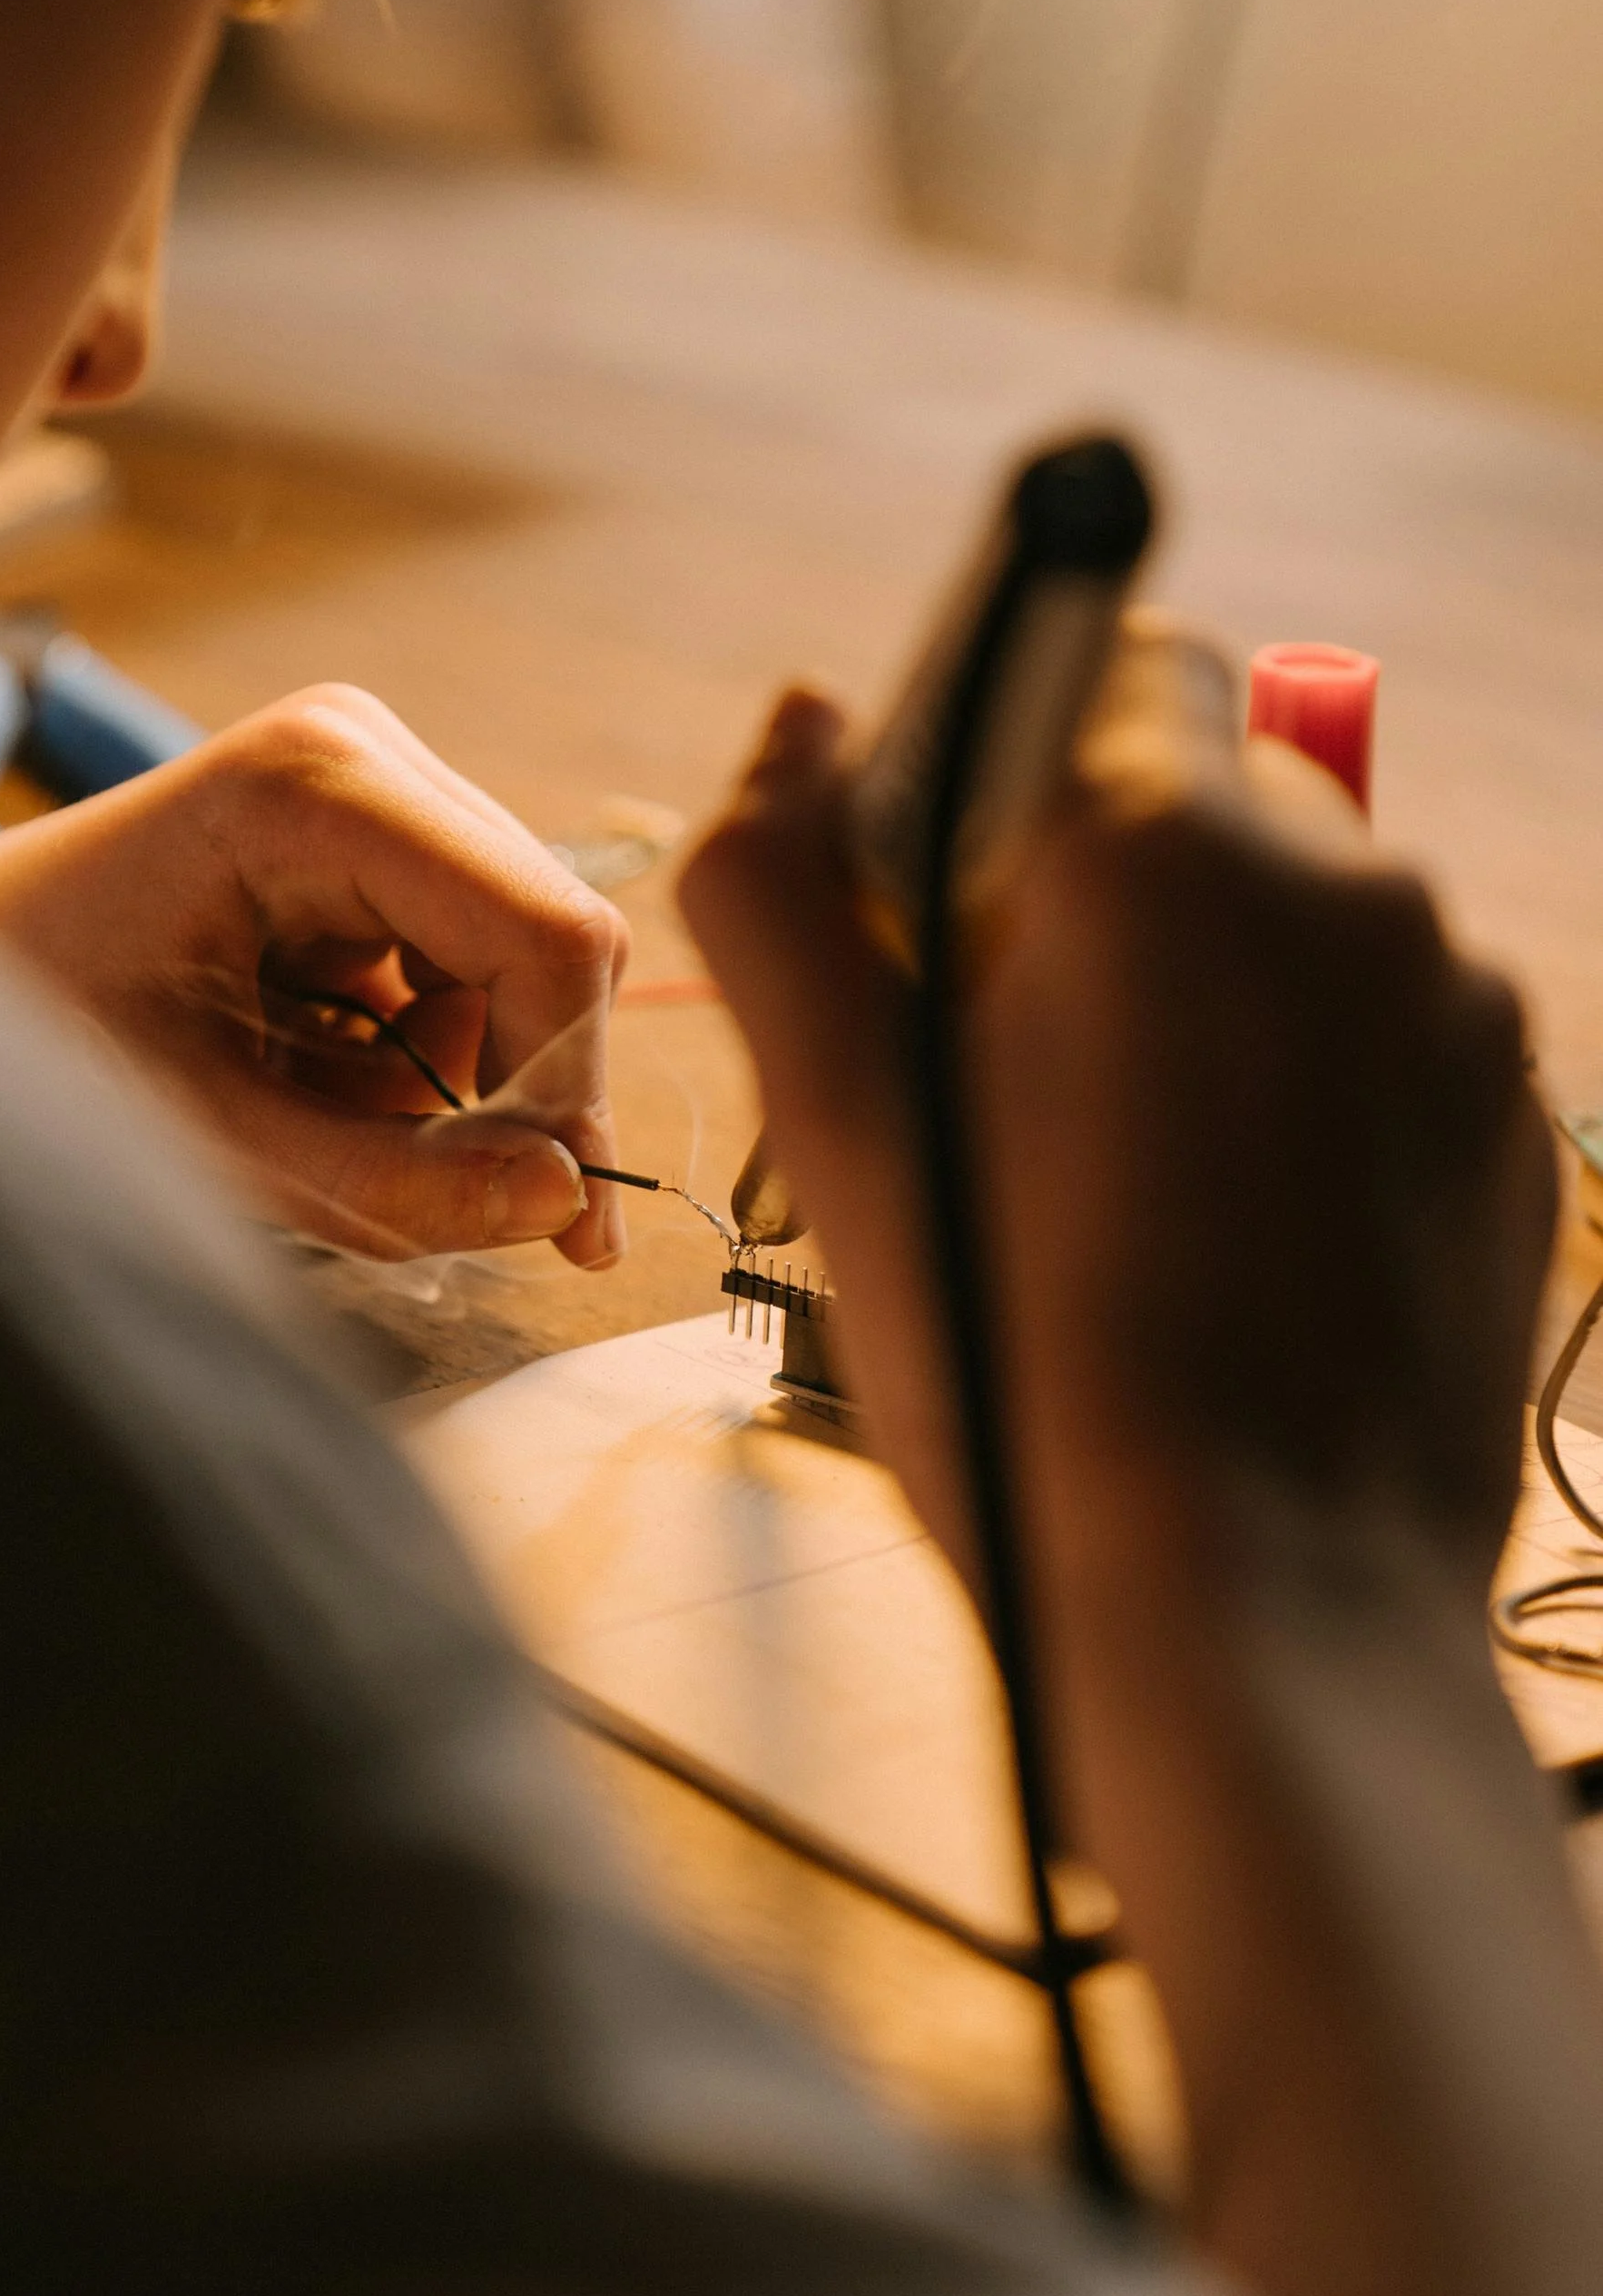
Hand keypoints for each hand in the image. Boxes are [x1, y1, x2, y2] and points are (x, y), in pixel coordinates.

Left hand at [0, 685, 629, 1266]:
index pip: (548, 933)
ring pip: (525, 959)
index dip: (567, 1084)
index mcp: (318, 785)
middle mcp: (364, 746)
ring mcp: (371, 772)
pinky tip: (309, 1066)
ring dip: (454, 1073)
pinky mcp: (372, 821)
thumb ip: (394, 1184)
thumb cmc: (29, 1041)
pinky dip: (419, 1046)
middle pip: (556, 938)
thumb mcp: (209, 1137)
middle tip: (424, 1196)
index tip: (552, 1223)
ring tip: (310, 1112)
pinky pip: (471, 957)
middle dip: (509, 1084)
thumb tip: (567, 1204)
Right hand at [682, 653, 1553, 1620]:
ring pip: (1288, 924)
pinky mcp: (1514, 1122)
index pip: (1071, 669)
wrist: (1258, 1626)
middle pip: (1186, 802)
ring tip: (1117, 1201)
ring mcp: (1459, 1010)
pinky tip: (1225, 1244)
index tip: (939, 940)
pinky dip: (1297, 1094)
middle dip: (1088, 899)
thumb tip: (796, 728)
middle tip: (1006, 1096)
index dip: (980, 791)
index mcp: (1169, 849)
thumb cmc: (1024, 1378)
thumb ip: (781, 888)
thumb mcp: (839, 1125)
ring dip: (1196, 1000)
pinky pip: (1376, 1036)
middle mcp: (1350, 887)